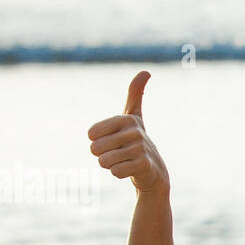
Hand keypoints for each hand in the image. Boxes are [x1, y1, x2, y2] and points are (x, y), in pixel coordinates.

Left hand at [87, 71, 169, 193]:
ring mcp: (140, 149)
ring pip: (104, 161)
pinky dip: (118, 173)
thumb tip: (146, 71)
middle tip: (117, 153)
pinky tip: (129, 169)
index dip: (96, 141)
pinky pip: (115, 172)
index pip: (91, 134)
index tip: (112, 140)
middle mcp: (134, 132)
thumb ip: (135, 94)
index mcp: (127, 119)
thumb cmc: (136, 141)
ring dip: (110, 165)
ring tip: (123, 161)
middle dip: (102, 155)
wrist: (154, 171)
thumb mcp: (134, 116)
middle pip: (95, 148)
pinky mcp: (143, 165)